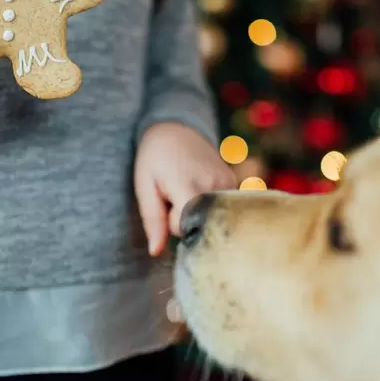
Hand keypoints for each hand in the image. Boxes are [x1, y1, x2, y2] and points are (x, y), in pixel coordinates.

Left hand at [134, 121, 236, 256]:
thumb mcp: (144, 186)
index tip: (165, 204)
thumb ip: (152, 220)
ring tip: (187, 190)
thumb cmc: (155, 157)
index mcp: (189, 185)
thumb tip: (156, 252)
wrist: (177, 127)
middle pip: (200, 226)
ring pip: (212, 218)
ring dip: (198, 212)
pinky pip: (220, 209)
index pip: (185, 227)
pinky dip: (208, 206)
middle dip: (185, 220)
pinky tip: (200, 189)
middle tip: (174, 195)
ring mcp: (229, 184)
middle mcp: (215, 186)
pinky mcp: (235, 183)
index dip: (172, 223)